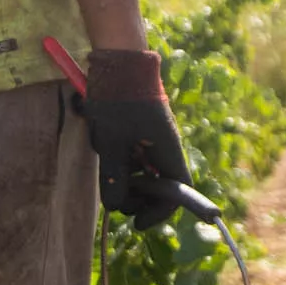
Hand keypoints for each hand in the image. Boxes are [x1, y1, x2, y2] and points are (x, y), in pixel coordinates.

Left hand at [84, 48, 197, 228]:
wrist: (119, 61)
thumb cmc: (118, 101)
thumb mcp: (111, 143)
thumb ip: (115, 177)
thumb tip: (116, 208)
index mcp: (168, 151)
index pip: (177, 192)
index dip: (160, 212)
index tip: (136, 223)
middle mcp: (166, 147)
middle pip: (160, 186)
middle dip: (139, 198)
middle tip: (115, 197)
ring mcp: (155, 138)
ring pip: (146, 172)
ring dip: (128, 179)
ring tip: (108, 166)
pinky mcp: (142, 130)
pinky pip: (138, 156)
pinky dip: (124, 163)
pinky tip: (108, 150)